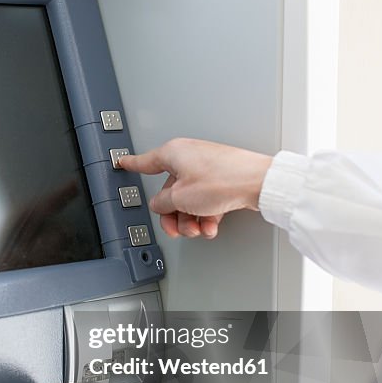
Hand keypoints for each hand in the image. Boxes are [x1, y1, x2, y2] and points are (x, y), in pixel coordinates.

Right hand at [118, 138, 272, 239]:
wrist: (259, 183)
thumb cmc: (223, 180)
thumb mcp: (180, 198)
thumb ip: (162, 203)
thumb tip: (160, 205)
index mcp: (174, 154)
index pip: (145, 161)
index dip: (132, 164)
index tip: (122, 162)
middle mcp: (189, 158)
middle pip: (170, 191)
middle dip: (174, 214)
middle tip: (177, 228)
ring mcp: (207, 169)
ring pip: (189, 200)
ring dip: (192, 220)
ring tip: (200, 228)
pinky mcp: (222, 179)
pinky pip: (206, 201)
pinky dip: (207, 215)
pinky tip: (212, 225)